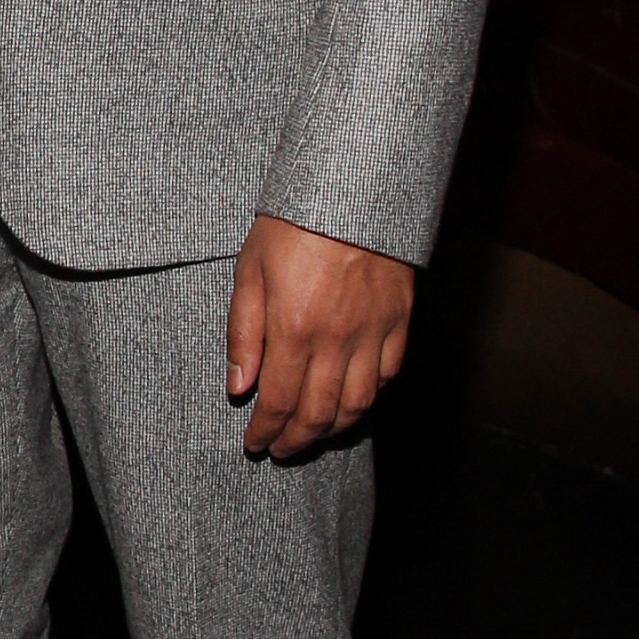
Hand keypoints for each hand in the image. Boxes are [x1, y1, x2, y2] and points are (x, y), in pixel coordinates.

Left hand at [224, 215, 410, 459]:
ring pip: (358, 404)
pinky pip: (387, 375)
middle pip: (318, 413)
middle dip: (296, 441)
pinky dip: (368, 397)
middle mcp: (337, 338)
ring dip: (332, 430)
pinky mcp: (400, 320)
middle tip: (280, 450)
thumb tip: (239, 387)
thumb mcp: (250, 269)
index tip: (254, 444)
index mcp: (293, 327)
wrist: (354, 187)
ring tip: (313, 435)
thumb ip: (243, 332)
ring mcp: (374, 332)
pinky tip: (352, 400)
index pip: (277, 401)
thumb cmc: (293, 221)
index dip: (265, 431)